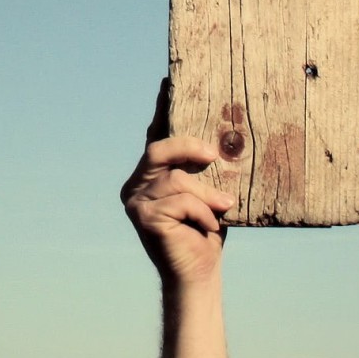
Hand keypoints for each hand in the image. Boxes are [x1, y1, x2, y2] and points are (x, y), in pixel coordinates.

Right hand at [121, 79, 239, 287]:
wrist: (198, 276)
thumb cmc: (207, 232)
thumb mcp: (208, 193)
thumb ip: (204, 170)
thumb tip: (219, 143)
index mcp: (150, 174)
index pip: (156, 136)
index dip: (161, 108)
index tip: (168, 81)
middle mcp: (136, 183)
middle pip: (159, 149)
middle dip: (188, 148)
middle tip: (213, 155)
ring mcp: (135, 200)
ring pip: (177, 179)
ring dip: (207, 194)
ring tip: (222, 209)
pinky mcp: (143, 217)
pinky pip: (180, 200)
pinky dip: (202, 212)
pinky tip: (208, 227)